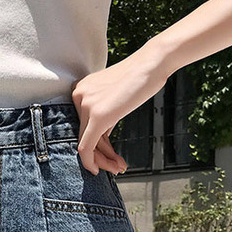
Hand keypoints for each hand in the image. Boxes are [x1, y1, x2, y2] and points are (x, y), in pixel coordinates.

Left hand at [70, 48, 168, 175]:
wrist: (154, 62)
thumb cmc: (140, 78)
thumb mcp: (115, 97)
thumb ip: (104, 115)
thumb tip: (101, 138)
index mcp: (80, 90)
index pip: (85, 125)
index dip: (97, 145)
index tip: (109, 157)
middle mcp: (78, 96)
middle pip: (84, 135)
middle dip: (100, 155)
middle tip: (116, 167)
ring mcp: (86, 105)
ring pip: (87, 143)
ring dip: (104, 160)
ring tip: (120, 168)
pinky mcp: (97, 116)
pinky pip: (86, 147)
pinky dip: (93, 162)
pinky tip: (105, 169)